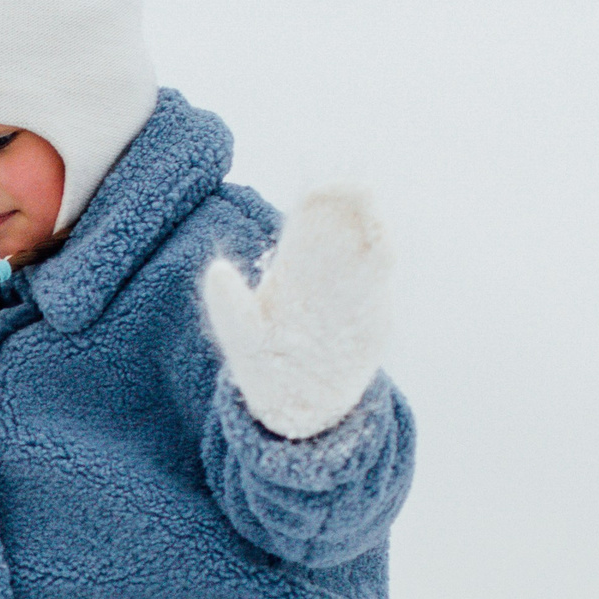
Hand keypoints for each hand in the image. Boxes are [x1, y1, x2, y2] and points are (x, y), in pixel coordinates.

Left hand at [199, 186, 393, 440]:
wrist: (298, 408)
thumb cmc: (266, 369)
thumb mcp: (242, 339)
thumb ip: (229, 307)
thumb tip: (215, 269)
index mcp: (295, 266)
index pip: (310, 220)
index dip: (319, 200)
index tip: (319, 192)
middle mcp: (328, 270)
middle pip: (345, 223)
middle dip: (351, 202)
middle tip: (353, 190)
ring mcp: (354, 289)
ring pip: (368, 244)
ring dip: (372, 224)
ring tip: (369, 210)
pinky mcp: (374, 313)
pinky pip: (381, 278)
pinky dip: (383, 256)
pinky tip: (379, 248)